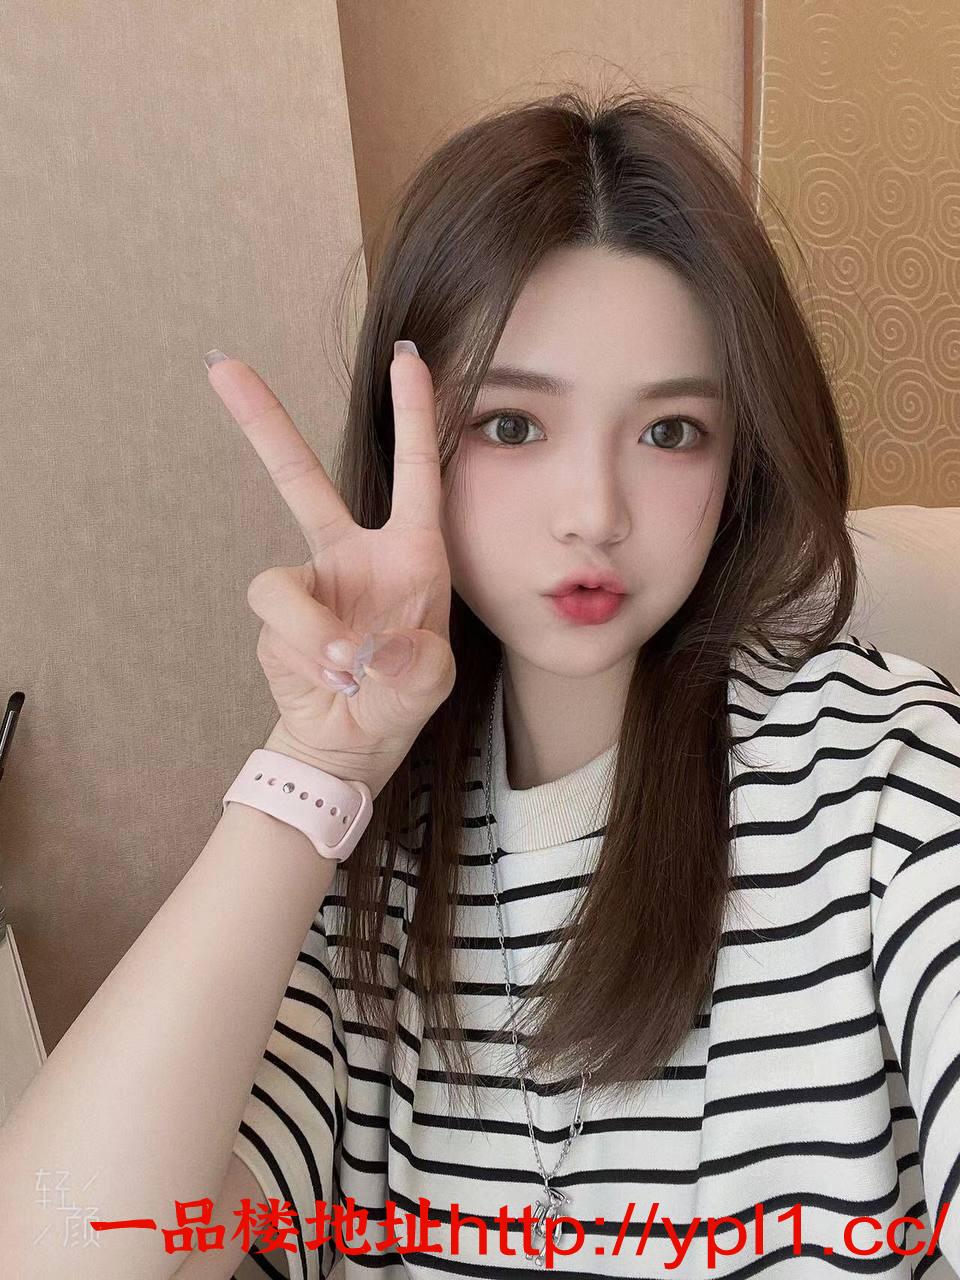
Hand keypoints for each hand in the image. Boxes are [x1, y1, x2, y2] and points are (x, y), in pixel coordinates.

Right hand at [204, 344, 455, 794]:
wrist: (351, 741)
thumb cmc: (400, 699)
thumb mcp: (431, 683)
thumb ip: (418, 662)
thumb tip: (374, 644)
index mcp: (409, 553)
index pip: (414, 473)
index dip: (411, 414)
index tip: (408, 357)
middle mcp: (352, 554)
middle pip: (298, 477)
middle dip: (261, 421)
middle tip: (222, 365)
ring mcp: (309, 583)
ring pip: (278, 585)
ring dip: (313, 634)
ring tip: (348, 670)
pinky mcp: (276, 617)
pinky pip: (276, 622)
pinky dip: (305, 653)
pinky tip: (330, 675)